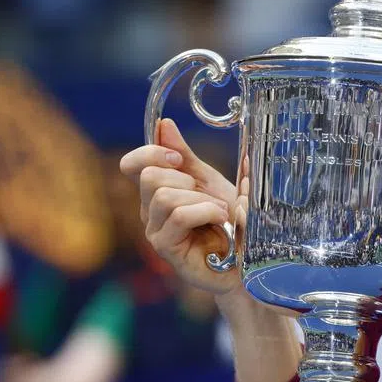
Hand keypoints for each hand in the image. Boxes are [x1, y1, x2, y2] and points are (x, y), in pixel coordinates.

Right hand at [119, 118, 238, 293]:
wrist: (248, 257)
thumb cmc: (230, 222)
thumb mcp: (210, 182)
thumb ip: (186, 158)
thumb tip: (164, 125)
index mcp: (158, 191)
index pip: (132, 164)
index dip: (152, 152)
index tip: (180, 159)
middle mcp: (150, 211)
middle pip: (149, 176)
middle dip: (185, 178)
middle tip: (208, 194)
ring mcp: (156, 232)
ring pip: (163, 196)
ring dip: (201, 199)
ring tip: (221, 212)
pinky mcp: (167, 249)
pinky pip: (178, 216)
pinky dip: (205, 211)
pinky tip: (220, 220)